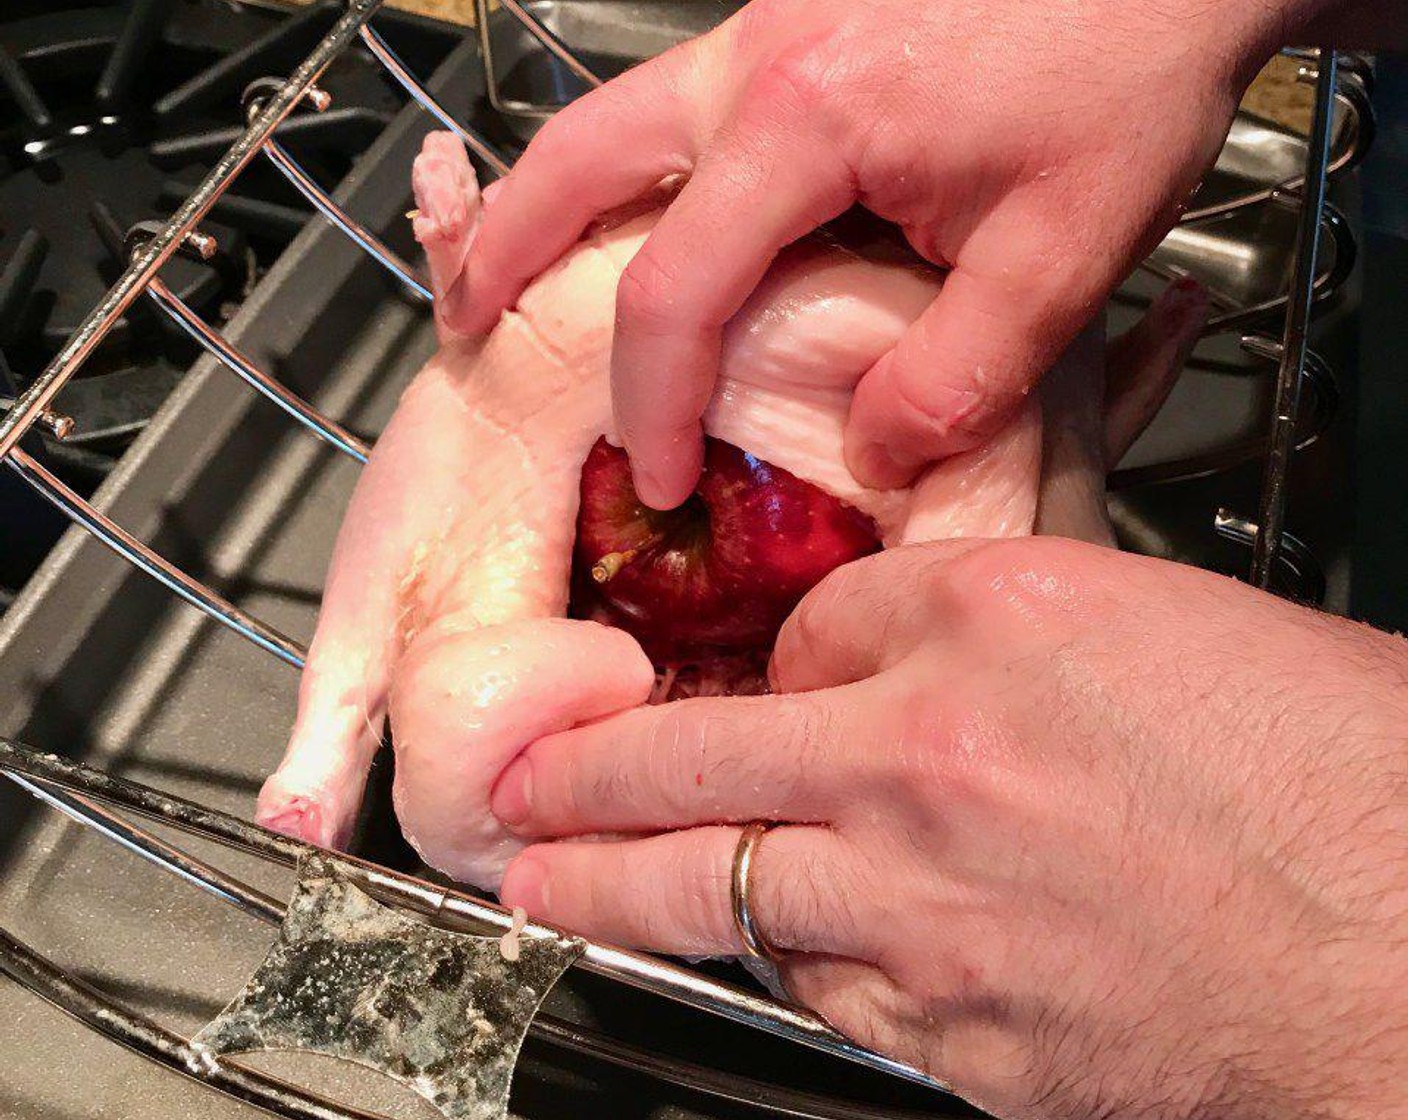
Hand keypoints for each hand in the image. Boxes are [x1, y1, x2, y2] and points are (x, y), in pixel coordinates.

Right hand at [457, 0, 1312, 506]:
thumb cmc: (1132, 62)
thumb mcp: (1065, 249)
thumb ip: (960, 376)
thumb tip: (877, 453)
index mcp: (806, 117)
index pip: (674, 287)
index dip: (654, 402)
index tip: (665, 479)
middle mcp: (758, 57)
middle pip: (580, 160)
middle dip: (507, 254)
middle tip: (469, 328)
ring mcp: (770, 27)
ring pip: (611, 120)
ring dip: (547, 200)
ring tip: (514, 274)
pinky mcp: (797, 24)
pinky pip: (673, 106)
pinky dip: (624, 171)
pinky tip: (640, 216)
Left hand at [491, 539, 1407, 1119]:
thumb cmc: (1341, 784)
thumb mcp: (1171, 633)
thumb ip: (1011, 639)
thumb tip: (901, 668)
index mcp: (1003, 619)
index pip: (818, 619)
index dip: (780, 652)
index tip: (762, 680)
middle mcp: (933, 754)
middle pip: (696, 753)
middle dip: (585, 771)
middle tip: (518, 787)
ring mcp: (924, 905)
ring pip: (711, 889)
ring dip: (617, 888)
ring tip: (547, 892)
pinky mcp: (949, 1034)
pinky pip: (816, 987)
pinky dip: (776, 964)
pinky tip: (748, 957)